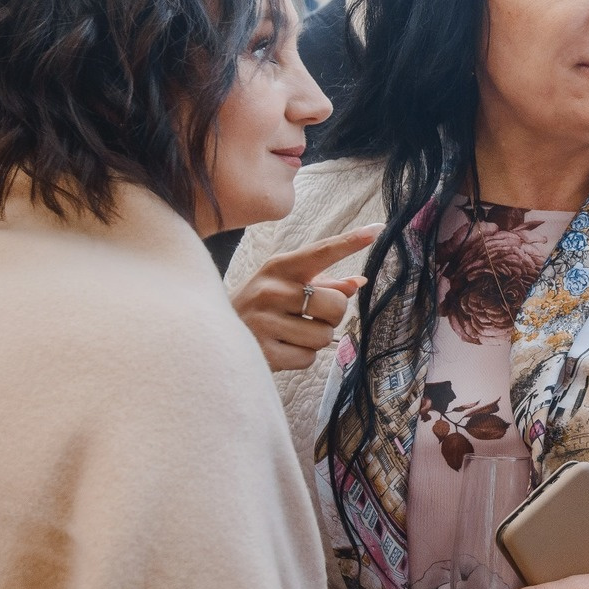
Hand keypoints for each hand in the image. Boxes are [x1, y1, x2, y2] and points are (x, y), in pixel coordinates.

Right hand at [233, 226, 376, 370]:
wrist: (210, 334)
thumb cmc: (259, 306)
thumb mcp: (284, 286)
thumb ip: (322, 283)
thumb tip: (358, 283)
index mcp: (279, 268)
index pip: (321, 252)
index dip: (351, 242)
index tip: (377, 230)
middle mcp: (271, 290)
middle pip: (336, 305)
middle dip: (331, 315)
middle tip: (308, 316)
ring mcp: (265, 322)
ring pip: (324, 336)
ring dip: (315, 338)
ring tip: (290, 333)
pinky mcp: (264, 352)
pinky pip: (308, 358)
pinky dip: (301, 357)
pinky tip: (281, 348)